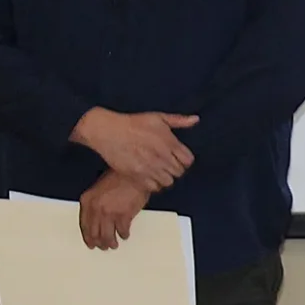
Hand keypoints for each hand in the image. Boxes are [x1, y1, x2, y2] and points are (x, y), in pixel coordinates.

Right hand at [71, 107, 196, 190]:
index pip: (188, 160)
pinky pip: (154, 187)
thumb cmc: (133, 123)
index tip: (178, 158)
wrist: (108, 131)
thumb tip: (195, 119)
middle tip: (166, 164)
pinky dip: (154, 184)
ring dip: (165, 177)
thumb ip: (179, 120)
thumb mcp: (158, 117)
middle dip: (175, 168)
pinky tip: (149, 176)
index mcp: (169, 142)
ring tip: (158, 171)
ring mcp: (150, 167)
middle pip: (179, 172)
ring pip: (168, 181)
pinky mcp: (137, 175)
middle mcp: (162, 156)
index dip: (184, 160)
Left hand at [78, 169, 151, 250]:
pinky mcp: (123, 216)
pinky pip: (122, 231)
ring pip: (107, 235)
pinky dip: (123, 234)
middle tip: (103, 246)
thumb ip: (95, 203)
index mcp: (87, 201)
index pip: (84, 225)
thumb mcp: (99, 188)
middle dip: (99, 242)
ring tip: (113, 244)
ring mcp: (109, 213)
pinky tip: (125, 234)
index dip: (87, 237)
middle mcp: (96, 209)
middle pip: (95, 233)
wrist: (134, 173)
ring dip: (110, 242)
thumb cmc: (119, 177)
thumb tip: (98, 220)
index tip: (90, 243)